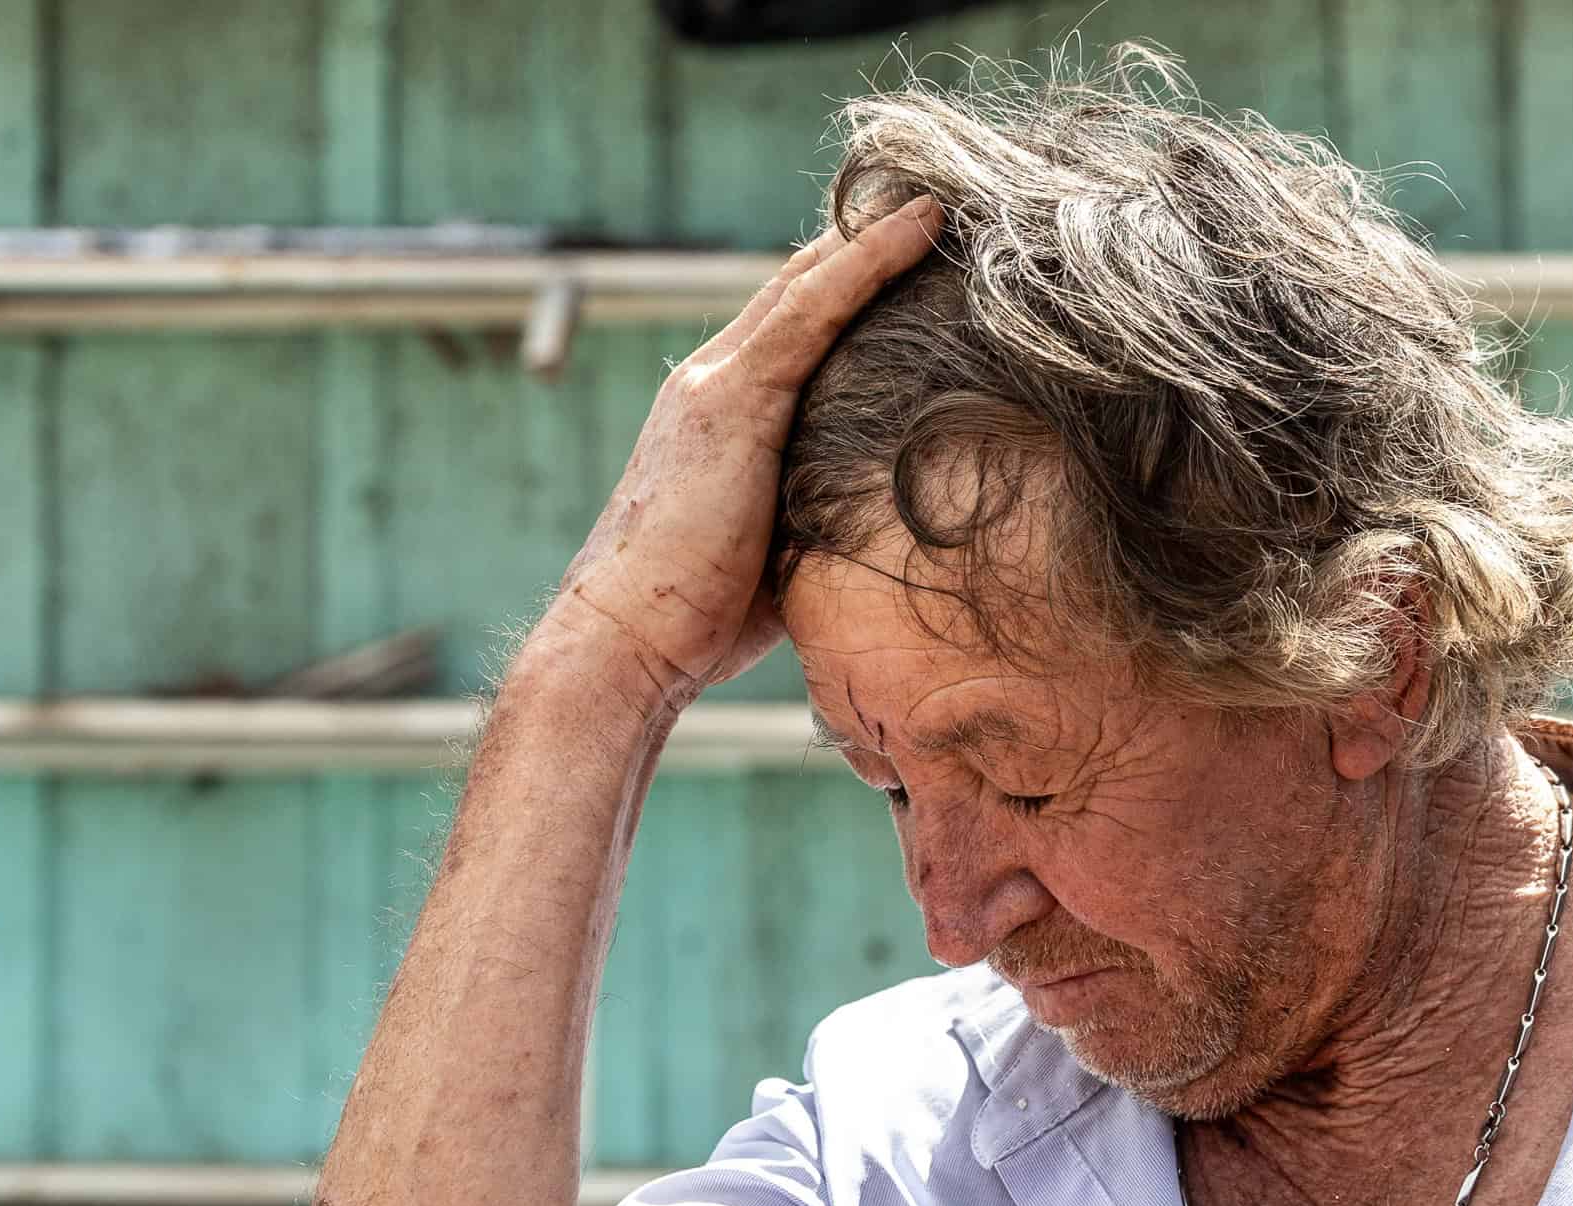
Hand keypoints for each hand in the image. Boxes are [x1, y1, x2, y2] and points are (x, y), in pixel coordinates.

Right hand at [536, 196, 944, 709]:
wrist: (627, 640)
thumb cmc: (696, 624)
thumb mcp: (774, 557)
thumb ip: (819, 520)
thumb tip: (887, 535)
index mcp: (715, 421)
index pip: (790, 334)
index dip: (847, 289)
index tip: (911, 260)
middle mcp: (708, 385)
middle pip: (798, 291)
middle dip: (864, 246)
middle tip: (939, 208)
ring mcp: (715, 385)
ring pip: (808, 284)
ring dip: (877, 235)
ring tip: (945, 199)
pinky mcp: (732, 400)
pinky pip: (813, 310)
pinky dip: (868, 261)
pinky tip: (919, 228)